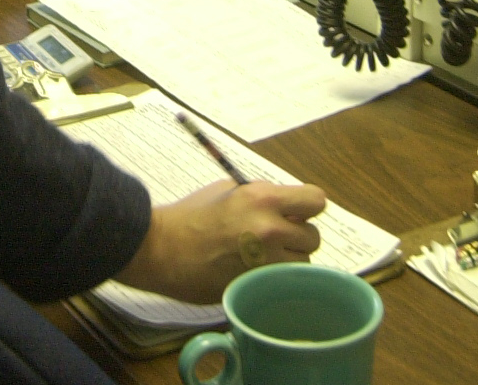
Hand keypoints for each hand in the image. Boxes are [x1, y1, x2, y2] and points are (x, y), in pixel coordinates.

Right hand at [115, 179, 326, 304]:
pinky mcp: (257, 286)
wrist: (162, 249)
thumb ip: (263, 198)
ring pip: (302, 264)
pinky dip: (273, 279)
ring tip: (262, 258)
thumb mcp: (229, 191)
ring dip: (288, 262)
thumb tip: (288, 208)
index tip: (295, 213)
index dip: (307, 207)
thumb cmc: (190, 216)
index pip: (316, 200)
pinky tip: (252, 272)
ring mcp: (265, 261)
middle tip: (275, 239)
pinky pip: (282, 282)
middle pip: (313, 237)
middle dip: (297, 238)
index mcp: (263, 198)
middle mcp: (270, 228)